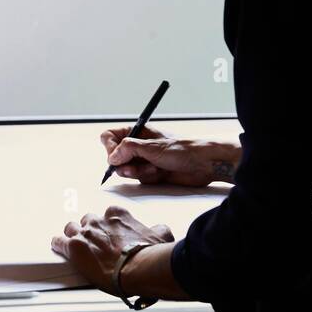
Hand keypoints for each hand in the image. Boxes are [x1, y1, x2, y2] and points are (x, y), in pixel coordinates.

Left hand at [51, 206, 174, 294]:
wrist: (139, 268)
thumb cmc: (149, 254)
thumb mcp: (161, 236)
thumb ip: (158, 229)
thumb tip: (160, 229)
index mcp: (118, 216)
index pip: (108, 214)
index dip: (108, 225)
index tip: (111, 232)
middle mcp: (100, 221)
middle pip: (88, 221)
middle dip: (90, 230)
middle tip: (94, 241)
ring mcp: (86, 233)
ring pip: (71, 228)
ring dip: (73, 236)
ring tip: (75, 243)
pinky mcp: (74, 248)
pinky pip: (59, 242)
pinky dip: (58, 244)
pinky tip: (58, 246)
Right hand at [100, 126, 240, 186]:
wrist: (202, 164)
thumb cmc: (182, 149)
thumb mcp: (152, 147)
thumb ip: (128, 149)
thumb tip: (112, 156)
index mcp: (138, 132)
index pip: (110, 136)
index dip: (109, 147)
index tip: (114, 157)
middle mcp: (139, 145)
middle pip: (116, 156)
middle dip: (125, 164)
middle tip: (133, 168)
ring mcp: (144, 159)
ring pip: (127, 170)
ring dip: (138, 172)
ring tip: (153, 169)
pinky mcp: (150, 172)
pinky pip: (139, 179)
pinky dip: (147, 178)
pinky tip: (160, 173)